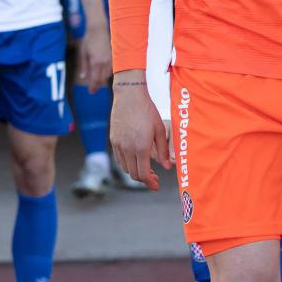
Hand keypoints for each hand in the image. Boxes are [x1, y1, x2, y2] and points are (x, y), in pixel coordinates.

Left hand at [78, 23, 111, 91]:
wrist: (98, 29)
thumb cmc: (89, 40)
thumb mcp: (83, 53)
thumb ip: (84, 66)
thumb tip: (83, 77)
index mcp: (96, 62)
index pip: (95, 79)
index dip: (93, 87)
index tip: (91, 92)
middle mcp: (105, 62)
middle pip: (103, 79)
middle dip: (98, 85)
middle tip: (93, 89)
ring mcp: (111, 59)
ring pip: (109, 74)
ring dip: (103, 79)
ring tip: (98, 82)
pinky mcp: (114, 56)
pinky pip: (113, 68)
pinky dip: (108, 73)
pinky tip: (104, 74)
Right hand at [109, 73, 170, 189]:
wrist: (129, 96)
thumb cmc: (147, 111)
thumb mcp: (159, 130)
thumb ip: (163, 150)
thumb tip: (167, 167)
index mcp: (141, 147)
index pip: (143, 174)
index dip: (150, 183)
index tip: (156, 185)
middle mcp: (128, 148)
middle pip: (134, 174)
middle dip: (144, 179)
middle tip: (154, 178)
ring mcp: (119, 145)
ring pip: (126, 168)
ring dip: (136, 172)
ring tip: (146, 168)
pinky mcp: (113, 140)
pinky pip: (120, 159)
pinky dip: (128, 164)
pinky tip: (136, 159)